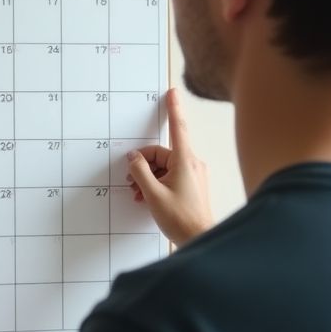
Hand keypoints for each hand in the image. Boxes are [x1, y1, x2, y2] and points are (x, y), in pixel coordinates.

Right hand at [125, 87, 212, 246]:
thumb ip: (140, 171)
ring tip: (138, 194)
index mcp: (185, 161)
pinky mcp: (193, 185)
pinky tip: (147, 197)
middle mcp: (192, 164)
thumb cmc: (181, 219)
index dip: (174, 108)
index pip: (178, 127)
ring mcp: (194, 175)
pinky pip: (170, 176)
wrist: (199, 239)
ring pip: (164, 166)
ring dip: (148, 177)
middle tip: (131, 181)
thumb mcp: (152, 194)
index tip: (172, 93)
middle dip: (143, 165)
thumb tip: (133, 157)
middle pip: (162, 153)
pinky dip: (157, 183)